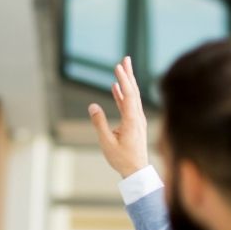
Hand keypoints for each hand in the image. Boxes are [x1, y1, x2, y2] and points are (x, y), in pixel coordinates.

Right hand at [88, 56, 149, 177]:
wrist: (136, 171)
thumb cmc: (122, 159)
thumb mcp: (107, 142)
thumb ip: (99, 123)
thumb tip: (92, 106)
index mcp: (132, 120)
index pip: (129, 95)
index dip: (123, 80)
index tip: (117, 66)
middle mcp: (137, 117)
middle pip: (134, 91)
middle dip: (128, 74)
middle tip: (125, 58)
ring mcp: (137, 119)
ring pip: (133, 96)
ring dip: (127, 81)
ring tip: (122, 68)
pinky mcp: (134, 123)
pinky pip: (129, 104)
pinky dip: (123, 94)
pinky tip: (116, 87)